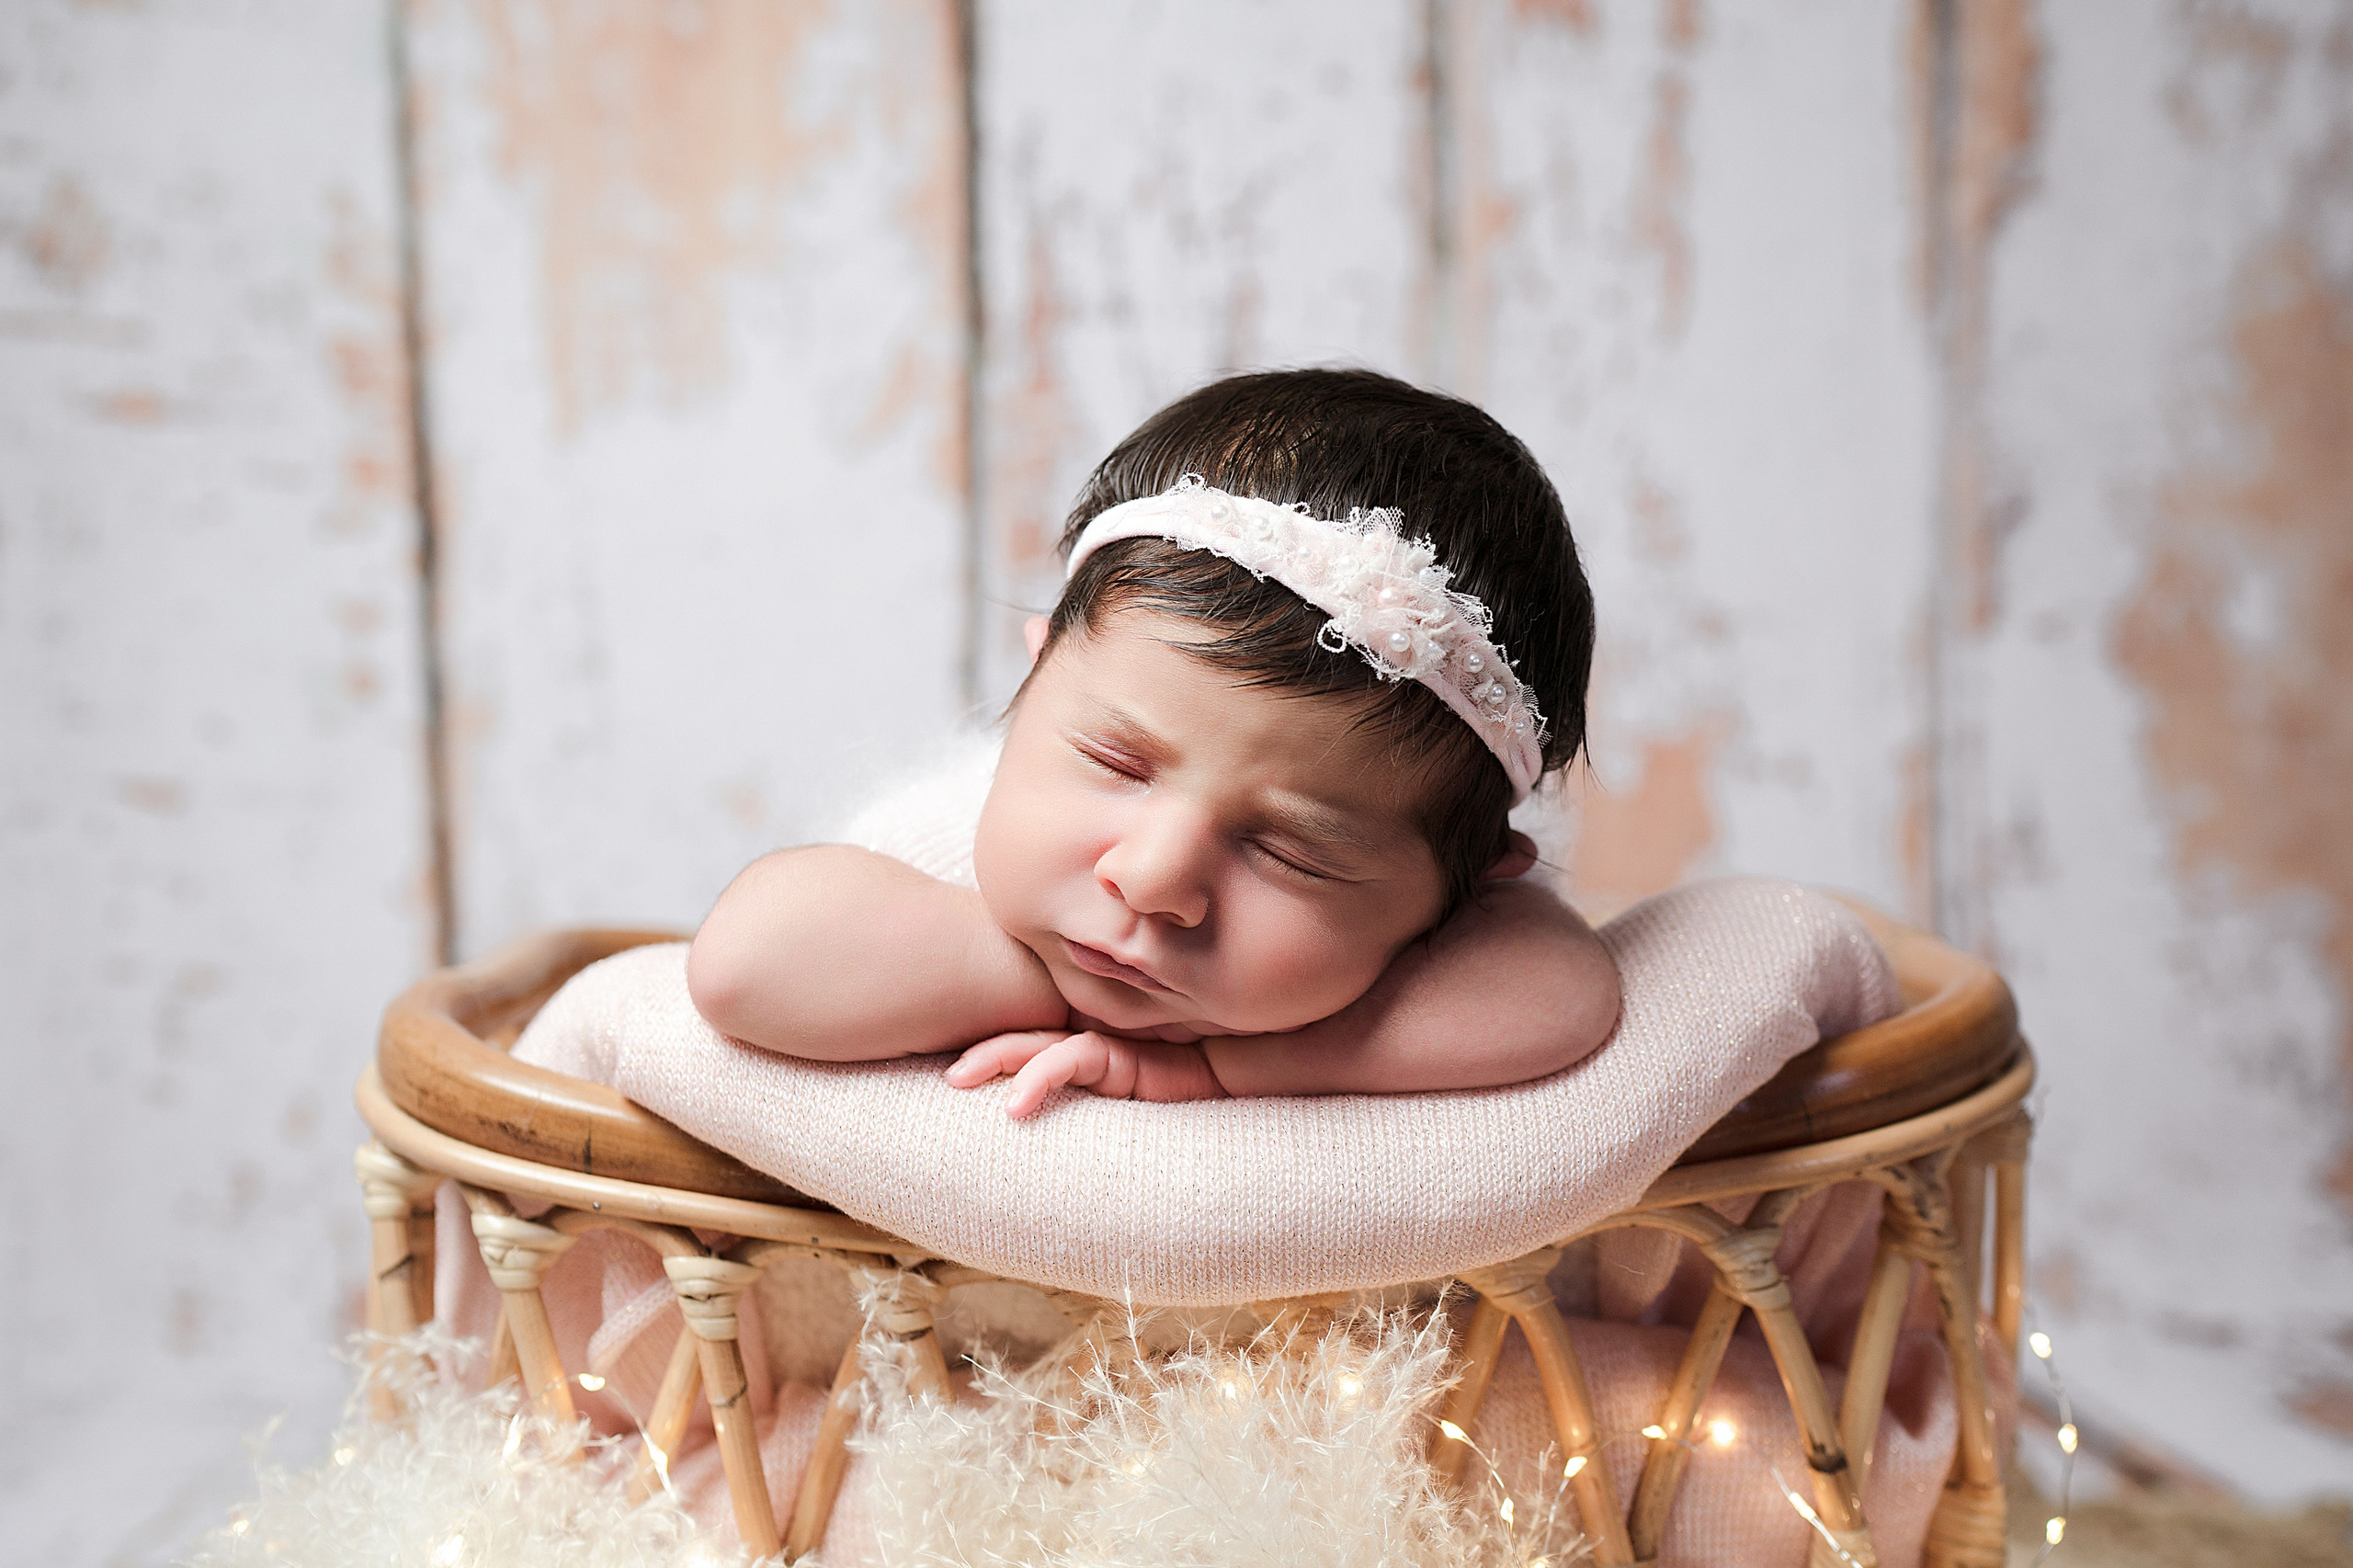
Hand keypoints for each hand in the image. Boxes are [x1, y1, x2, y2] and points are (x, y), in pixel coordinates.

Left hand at [945, 1028, 1225, 1117]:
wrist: (1249, 1083)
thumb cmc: (1194, 1106)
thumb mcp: (1130, 1117)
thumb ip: (1094, 1110)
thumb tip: (1036, 1169)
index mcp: (1087, 1061)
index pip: (1027, 1048)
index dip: (988, 1054)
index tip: (946, 1072)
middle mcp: (1092, 1048)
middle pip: (1023, 1040)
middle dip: (978, 1053)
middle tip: (940, 1073)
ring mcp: (1109, 1046)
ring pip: (1039, 1044)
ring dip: (996, 1059)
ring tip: (959, 1079)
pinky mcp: (1128, 1054)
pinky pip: (1077, 1058)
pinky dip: (1042, 1076)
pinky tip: (1016, 1102)